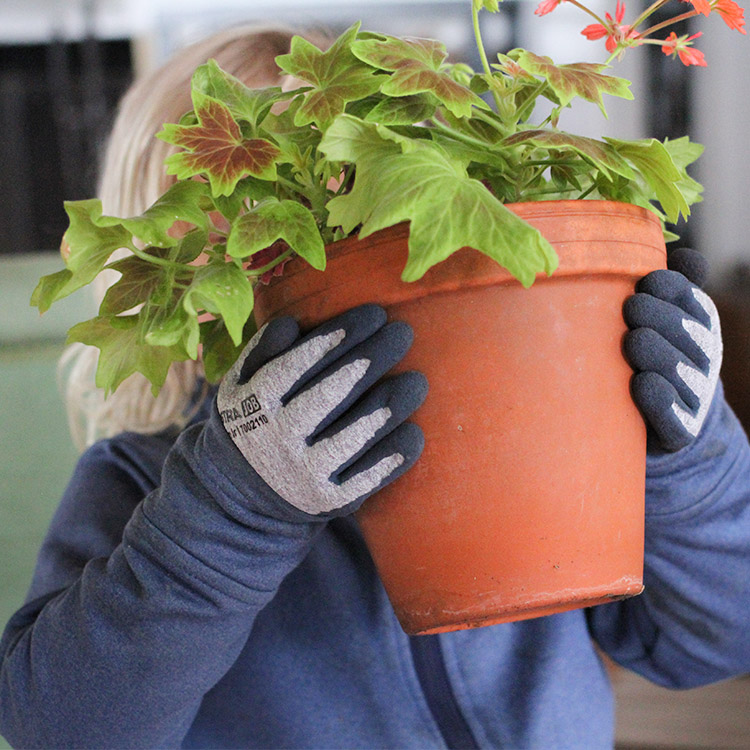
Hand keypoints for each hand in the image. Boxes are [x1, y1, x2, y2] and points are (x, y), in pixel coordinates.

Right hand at [217, 304, 426, 517]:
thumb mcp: (240, 383)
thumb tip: (294, 324)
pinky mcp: (329, 501)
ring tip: (417, 380)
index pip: (300, 363)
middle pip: (332, 394)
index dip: (340, 336)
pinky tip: (414, 432)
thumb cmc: (254, 418)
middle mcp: (279, 438)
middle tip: (403, 332)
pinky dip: (392, 456)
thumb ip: (263, 351)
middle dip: (372, 359)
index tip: (375, 313)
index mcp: (256, 403)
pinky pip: (366, 478)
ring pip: (355, 435)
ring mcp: (305, 473)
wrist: (243, 492)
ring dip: (391, 405)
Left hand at [624, 248, 721, 452]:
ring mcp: (693, 397)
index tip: (645, 282)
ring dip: (658, 355)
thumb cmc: (651, 353)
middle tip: (632, 308)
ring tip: (633, 341)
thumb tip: (685, 255)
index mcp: (698, 326)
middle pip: (686, 335)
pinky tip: (642, 384)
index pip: (691, 302)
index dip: (671, 290)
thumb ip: (672, 288)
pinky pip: (672, 419)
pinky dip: (659, 402)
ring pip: (679, 373)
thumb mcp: (662, 318)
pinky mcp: (679, 432)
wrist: (661, 419)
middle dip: (662, 318)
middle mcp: (702, 359)